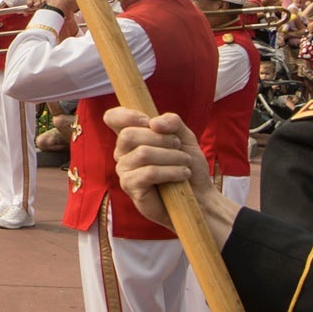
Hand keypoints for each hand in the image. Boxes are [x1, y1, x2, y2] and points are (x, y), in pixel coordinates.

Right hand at [107, 106, 238, 235]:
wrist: (199, 196)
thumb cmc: (187, 165)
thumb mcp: (185, 137)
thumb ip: (172, 122)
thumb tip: (154, 122)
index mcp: (132, 137)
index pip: (113, 118)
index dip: (127, 115)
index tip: (148, 121)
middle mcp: (123, 153)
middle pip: (129, 134)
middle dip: (161, 138)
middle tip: (178, 146)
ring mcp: (124, 171)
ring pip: (143, 153)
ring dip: (172, 156)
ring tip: (186, 163)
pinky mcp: (131, 187)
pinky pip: (148, 173)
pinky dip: (171, 171)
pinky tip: (183, 174)